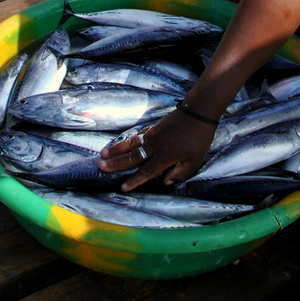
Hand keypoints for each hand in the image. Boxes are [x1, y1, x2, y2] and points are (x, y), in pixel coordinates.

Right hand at [98, 108, 216, 190]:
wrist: (197, 113)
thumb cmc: (198, 139)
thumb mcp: (194, 161)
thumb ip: (180, 173)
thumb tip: (165, 181)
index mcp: (164, 157)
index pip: (146, 172)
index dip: (134, 180)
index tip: (123, 187)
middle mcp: (154, 147)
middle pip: (132, 157)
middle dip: (116, 163)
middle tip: (101, 166)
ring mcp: (153, 136)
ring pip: (131, 145)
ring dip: (117, 150)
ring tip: (104, 153)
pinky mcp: (154, 128)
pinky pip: (137, 136)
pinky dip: (128, 141)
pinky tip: (123, 143)